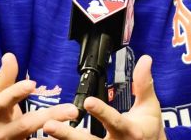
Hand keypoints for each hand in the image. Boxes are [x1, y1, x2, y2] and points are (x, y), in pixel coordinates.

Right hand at [0, 53, 78, 139]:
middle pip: (25, 125)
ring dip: (55, 131)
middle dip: (48, 117)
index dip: (16, 92)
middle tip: (71, 110)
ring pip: (31, 138)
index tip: (32, 84)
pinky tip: (65, 138)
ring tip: (73, 123)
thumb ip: (4, 79)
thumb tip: (9, 55)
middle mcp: (1, 131)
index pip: (4, 101)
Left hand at [42, 55, 165, 139]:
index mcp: (130, 132)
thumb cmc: (149, 129)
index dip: (101, 112)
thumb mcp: (149, 106)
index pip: (114, 121)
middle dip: (68, 135)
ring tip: (40, 135)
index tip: (88, 101)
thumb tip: (145, 59)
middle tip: (49, 125)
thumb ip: (143, 84)